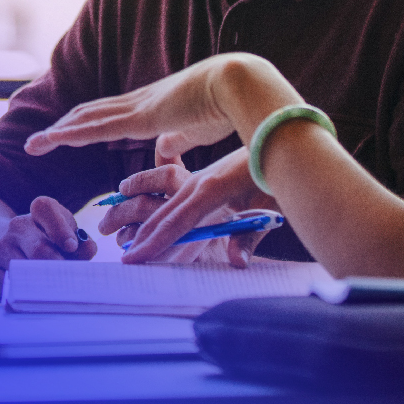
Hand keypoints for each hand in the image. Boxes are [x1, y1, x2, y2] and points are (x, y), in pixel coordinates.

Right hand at [0, 196, 96, 296]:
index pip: (45, 208)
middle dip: (57, 269)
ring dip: (42, 285)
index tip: (71, 246)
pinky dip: (23, 294)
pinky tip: (32, 295)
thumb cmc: (41, 243)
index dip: (60, 228)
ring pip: (24, 271)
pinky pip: (8, 286)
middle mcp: (17, 226)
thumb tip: (89, 249)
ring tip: (54, 292)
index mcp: (38, 213)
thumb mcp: (61, 237)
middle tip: (69, 283)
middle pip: (40, 249)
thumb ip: (80, 244)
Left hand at [23, 58, 244, 164]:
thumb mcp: (195, 131)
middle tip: (38, 141)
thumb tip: (161, 152)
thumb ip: (175, 140)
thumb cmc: (227, 107)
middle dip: (63, 128)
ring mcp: (137, 107)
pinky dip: (71, 134)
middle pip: (89, 113)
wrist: (241, 85)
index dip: (86, 124)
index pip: (110, 114)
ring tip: (33, 144)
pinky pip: (96, 127)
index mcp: (152, 106)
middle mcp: (138, 102)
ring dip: (57, 132)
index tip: (67, 134)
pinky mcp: (140, 117)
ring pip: (86, 119)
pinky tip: (52, 140)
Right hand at [99, 149, 274, 266]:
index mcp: (212, 190)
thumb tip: (237, 263)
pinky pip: (173, 193)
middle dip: (141, 237)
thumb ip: (250, 237)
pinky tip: (145, 212)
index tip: (133, 259)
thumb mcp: (269, 208)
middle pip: (163, 214)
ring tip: (123, 237)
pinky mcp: (203, 176)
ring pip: (164, 203)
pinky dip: (157, 206)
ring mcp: (199, 177)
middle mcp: (198, 182)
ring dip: (143, 221)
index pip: (176, 222)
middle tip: (123, 258)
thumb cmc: (276, 177)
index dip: (154, 243)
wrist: (280, 140)